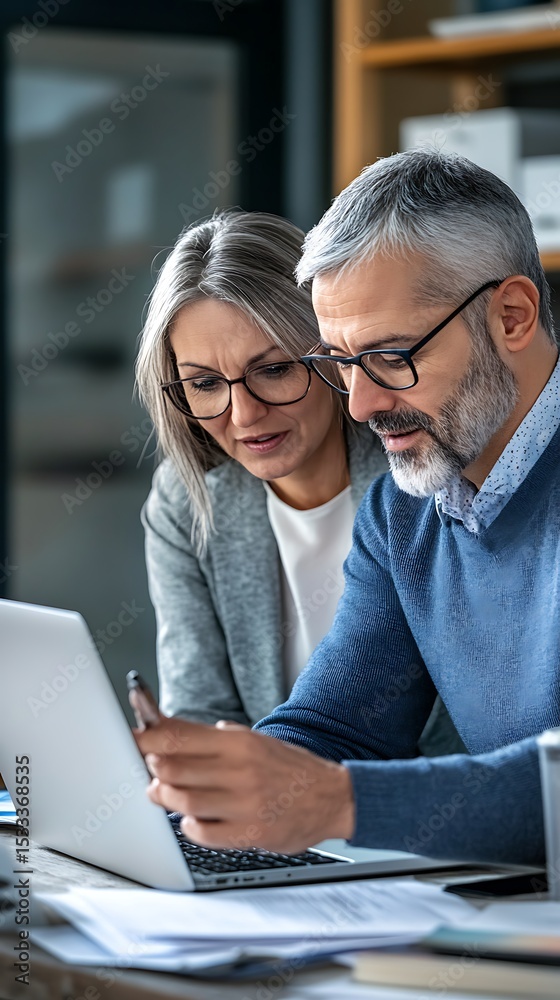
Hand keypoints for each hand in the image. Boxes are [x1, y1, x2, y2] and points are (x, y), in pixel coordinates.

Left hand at [134, 716, 354, 852]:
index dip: (147, 738)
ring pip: (182, 800)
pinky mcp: (251, 833)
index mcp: (239, 742)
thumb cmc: (288, 769)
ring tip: (164, 795)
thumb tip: (170, 733)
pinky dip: (189, 827)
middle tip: (150, 771)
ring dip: (165, 798)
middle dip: (151, 770)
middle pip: (172, 768)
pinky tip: (192, 820)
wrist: (333, 797)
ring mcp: (245, 803)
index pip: (178, 736)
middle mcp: (240, 769)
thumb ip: (215, 738)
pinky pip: (202, 833)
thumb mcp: (255, 741)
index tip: (133, 739)